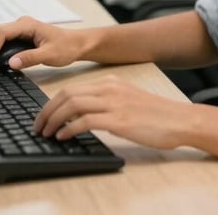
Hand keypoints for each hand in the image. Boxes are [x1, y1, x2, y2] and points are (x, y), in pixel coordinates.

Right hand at [0, 15, 85, 70]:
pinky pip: (0, 40)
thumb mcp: (50, 55)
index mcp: (27, 25)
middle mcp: (20, 24)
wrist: (76, 44)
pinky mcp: (19, 36)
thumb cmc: (66, 47)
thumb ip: (30, 58)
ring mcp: (18, 30)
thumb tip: (11, 63)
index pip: (0, 33)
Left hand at [34, 75, 192, 149]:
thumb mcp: (128, 100)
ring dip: (54, 119)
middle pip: (67, 93)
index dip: (52, 102)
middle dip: (47, 110)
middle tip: (38, 126)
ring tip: (46, 132)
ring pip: (72, 104)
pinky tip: (63, 136)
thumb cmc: (156, 115)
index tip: (43, 115)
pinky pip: (85, 120)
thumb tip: (82, 114)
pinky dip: (69, 128)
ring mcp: (114, 103)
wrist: (179, 119)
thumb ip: (107, 102)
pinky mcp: (119, 119)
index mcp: (111, 81)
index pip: (72, 87)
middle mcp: (110, 88)